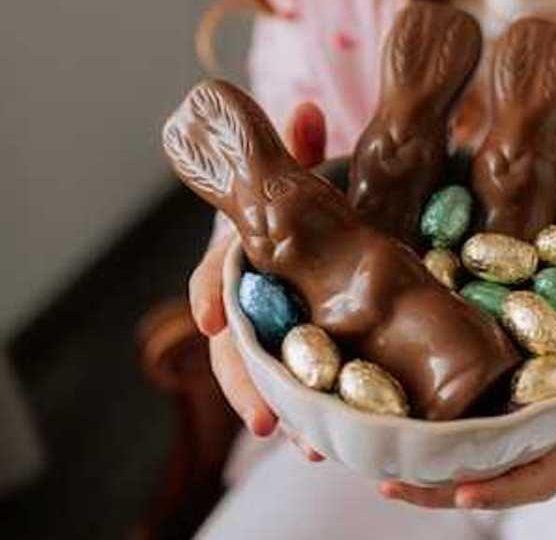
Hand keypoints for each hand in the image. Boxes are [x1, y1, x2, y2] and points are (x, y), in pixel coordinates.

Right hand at [188, 101, 327, 460]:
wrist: (345, 227)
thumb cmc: (318, 202)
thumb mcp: (315, 175)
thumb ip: (303, 149)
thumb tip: (308, 109)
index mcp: (246, 252)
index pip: (216, 273)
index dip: (210, 295)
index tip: (211, 320)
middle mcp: (256, 295)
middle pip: (238, 342)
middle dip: (246, 380)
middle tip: (264, 417)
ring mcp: (280, 326)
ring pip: (269, 373)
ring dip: (282, 410)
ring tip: (308, 447)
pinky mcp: (309, 349)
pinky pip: (303, 385)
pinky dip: (313, 413)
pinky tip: (330, 444)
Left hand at [379, 246, 555, 509]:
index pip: (539, 474)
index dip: (503, 485)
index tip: (464, 488)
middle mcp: (546, 461)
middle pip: (490, 487)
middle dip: (440, 490)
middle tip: (393, 482)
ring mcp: (524, 464)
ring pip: (471, 484)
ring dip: (425, 488)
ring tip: (379, 479)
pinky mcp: (505, 456)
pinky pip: (467, 470)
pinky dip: (431, 473)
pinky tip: (391, 464)